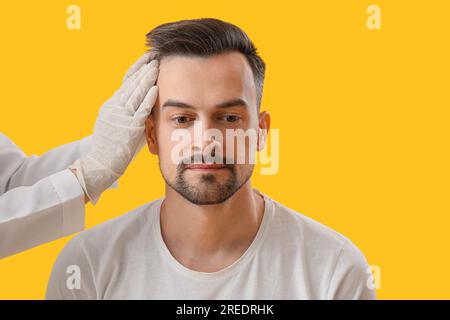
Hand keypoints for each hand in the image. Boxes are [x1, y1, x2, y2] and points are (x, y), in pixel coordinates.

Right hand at [70, 52, 158, 203]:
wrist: (101, 162)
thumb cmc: (112, 146)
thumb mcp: (116, 123)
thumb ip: (127, 112)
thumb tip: (143, 103)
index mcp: (112, 104)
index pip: (126, 81)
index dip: (137, 69)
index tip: (147, 59)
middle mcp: (115, 107)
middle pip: (131, 83)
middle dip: (144, 69)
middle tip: (154, 56)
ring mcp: (121, 116)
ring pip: (135, 93)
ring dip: (147, 79)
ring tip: (156, 67)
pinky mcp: (129, 127)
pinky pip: (140, 110)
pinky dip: (147, 98)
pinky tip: (155, 88)